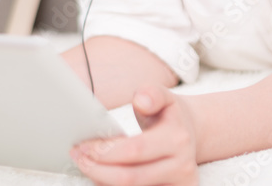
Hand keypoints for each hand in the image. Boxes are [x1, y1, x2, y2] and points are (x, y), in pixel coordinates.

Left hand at [70, 85, 198, 185]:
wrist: (193, 135)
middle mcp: (182, 167)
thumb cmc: (170, 117)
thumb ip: (152, 93)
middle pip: (130, 177)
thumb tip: (141, 100)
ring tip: (86, 165)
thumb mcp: (165, 98)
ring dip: (102, 180)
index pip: (135, 150)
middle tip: (78, 156)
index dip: (105, 151)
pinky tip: (102, 175)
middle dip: (97, 169)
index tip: (84, 145)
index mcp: (178, 139)